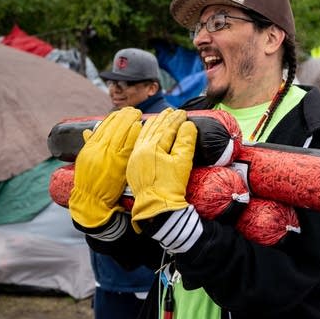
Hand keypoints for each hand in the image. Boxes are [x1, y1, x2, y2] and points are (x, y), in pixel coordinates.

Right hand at [69, 107, 141, 228]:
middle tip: (133, 110)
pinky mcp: (119, 163)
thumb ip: (89, 145)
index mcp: (91, 146)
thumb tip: (88, 131)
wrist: (91, 199)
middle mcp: (99, 148)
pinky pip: (128, 145)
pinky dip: (133, 134)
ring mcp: (109, 155)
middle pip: (114, 125)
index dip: (114, 117)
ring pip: (121, 132)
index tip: (121, 112)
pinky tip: (139, 126)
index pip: (103, 125)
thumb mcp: (84, 160)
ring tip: (137, 114)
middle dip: (124, 115)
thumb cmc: (88, 182)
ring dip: (130, 120)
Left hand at [127, 108, 197, 232]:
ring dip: (153, 124)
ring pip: (143, 135)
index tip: (183, 113)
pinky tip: (146, 131)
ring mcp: (134, 157)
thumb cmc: (171, 186)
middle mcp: (140, 149)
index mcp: (153, 147)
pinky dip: (143, 134)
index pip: (167, 128)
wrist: (157, 207)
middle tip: (173, 111)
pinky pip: (137, 143)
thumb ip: (186, 141)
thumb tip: (187, 125)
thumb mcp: (183, 162)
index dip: (176, 120)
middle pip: (154, 129)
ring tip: (161, 116)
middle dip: (164, 119)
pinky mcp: (132, 165)